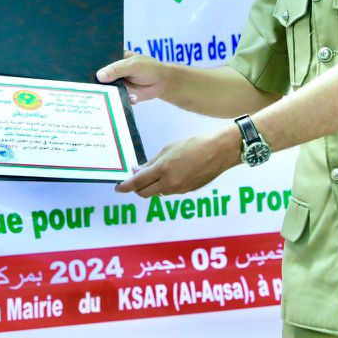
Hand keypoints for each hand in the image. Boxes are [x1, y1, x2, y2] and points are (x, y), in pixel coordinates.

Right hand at [96, 51, 167, 104]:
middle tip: (90, 86)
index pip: (98, 62)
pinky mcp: (120, 95)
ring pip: (105, 90)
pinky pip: (114, 99)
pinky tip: (124, 100)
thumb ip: (117, 69)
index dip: (91, 66)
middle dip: (95, 82)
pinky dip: (117, 101)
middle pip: (98, 78)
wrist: (161, 83)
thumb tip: (99, 76)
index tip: (83, 71)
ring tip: (107, 95)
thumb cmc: (149, 68)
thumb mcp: (133, 65)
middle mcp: (111, 72)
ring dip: (106, 93)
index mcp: (113, 59)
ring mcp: (115, 84)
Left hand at [116, 126, 238, 197]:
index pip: (138, 183)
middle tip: (135, 180)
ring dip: (152, 186)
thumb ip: (152, 162)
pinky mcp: (188, 191)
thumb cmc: (194, 144)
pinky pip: (171, 191)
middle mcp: (170, 183)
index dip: (125, 187)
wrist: (219, 151)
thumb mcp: (169, 149)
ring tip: (156, 174)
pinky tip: (171, 174)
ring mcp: (180, 190)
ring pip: (158, 192)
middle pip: (145, 193)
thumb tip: (137, 171)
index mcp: (163, 170)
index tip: (118, 188)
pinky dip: (165, 185)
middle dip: (137, 189)